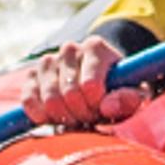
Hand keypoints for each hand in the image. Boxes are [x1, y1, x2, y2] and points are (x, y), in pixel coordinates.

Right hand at [20, 37, 153, 128]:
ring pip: (49, 98)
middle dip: (81, 113)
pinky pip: (28, 99)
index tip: (103, 108)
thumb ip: (129, 99)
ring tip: (75, 116)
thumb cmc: (118, 90)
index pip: (90, 85)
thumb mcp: (135, 95)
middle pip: (69, 94)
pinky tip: (54, 117)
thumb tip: (108, 106)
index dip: (97, 104)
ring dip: (63, 117)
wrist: (98, 85)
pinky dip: (40, 115)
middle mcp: (69, 49)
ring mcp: (48, 61)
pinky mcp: (31, 76)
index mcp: (95, 47)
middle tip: (89, 116)